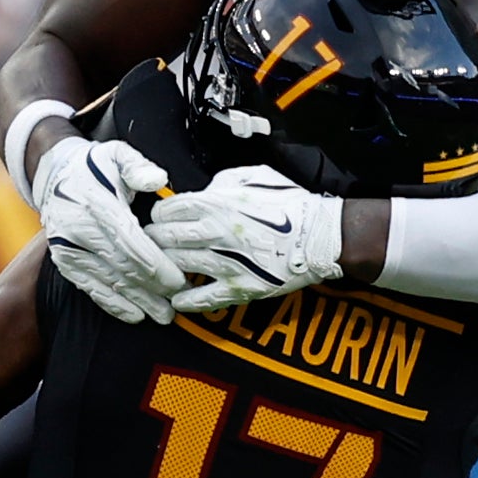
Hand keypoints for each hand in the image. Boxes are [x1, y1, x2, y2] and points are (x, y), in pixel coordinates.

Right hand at [30, 134, 178, 324]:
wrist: (55, 176)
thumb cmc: (96, 168)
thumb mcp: (117, 155)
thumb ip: (138, 166)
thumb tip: (157, 179)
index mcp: (95, 203)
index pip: (129, 241)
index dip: (156, 264)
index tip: (178, 280)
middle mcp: (77, 228)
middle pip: (122, 265)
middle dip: (153, 287)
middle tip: (178, 300)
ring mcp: (67, 248)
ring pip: (109, 281)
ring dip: (138, 301)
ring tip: (163, 314)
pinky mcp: (64, 261)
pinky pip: (90, 287)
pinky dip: (113, 304)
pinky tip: (135, 314)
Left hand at [150, 166, 344, 311]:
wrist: (322, 235)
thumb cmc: (292, 204)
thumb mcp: (254, 176)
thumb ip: (222, 182)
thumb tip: (204, 191)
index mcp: (217, 203)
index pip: (167, 210)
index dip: (160, 215)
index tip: (161, 220)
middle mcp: (216, 232)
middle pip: (166, 238)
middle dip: (156, 241)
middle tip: (155, 245)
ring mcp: (227, 262)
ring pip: (180, 266)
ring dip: (167, 268)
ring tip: (164, 269)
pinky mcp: (241, 287)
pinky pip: (205, 297)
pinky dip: (188, 300)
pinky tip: (178, 300)